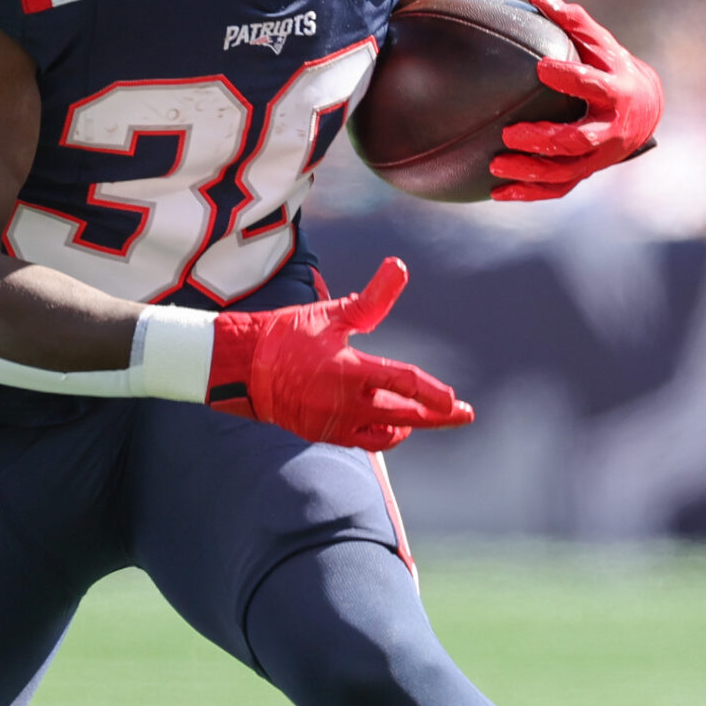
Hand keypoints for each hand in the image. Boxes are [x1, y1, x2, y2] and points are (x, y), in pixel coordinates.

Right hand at [205, 258, 472, 450]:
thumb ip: (372, 298)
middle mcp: (345, 403)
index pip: (403, 384)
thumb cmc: (287, 335)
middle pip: (404, 415)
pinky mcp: (323, 434)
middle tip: (464, 415)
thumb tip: (400, 266)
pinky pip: (364, 440)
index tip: (455, 402)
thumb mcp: (331, 314)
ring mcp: (334, 423)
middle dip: (437, 416)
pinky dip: (384, 433)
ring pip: (386, 432)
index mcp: (349, 371)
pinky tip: (395, 425)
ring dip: (412, 425)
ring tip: (431, 417)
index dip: (433, 393)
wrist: (242, 366)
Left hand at [489, 0, 663, 202]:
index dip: (571, 78)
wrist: (645, 107)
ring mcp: (600, 156)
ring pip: (567, 171)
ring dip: (532, 172)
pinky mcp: (587, 172)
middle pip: (579, 139)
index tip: (542, 69)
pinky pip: (558, 188)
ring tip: (495, 164)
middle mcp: (610, 128)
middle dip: (546, 139)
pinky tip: (495, 193)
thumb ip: (566, 16)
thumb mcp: (598, 40)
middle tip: (511, 133)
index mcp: (615, 91)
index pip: (594, 85)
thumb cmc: (612, 66)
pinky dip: (529, 193)